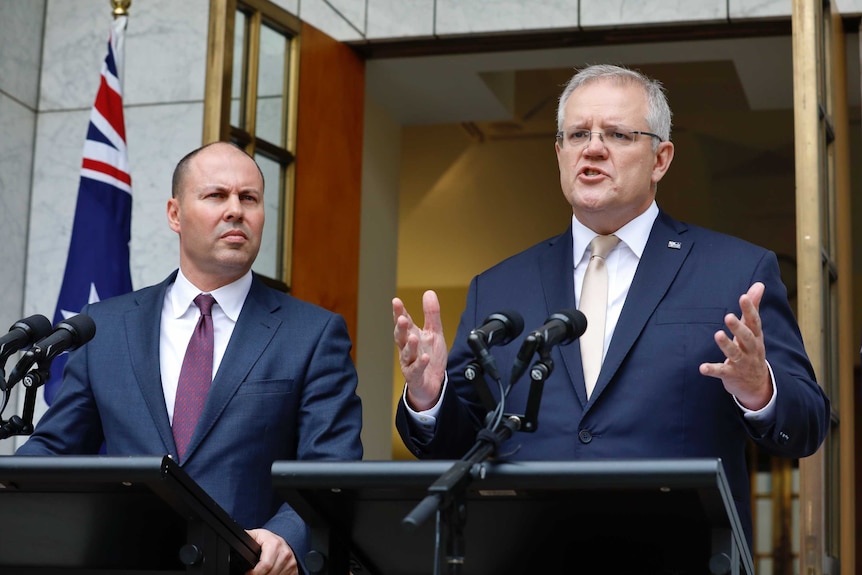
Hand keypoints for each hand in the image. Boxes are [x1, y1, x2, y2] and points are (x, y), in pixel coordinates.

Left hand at [244, 528, 296, 574]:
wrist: (279, 541)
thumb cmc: (266, 539)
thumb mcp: (255, 535)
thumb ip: (246, 537)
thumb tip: (235, 543)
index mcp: (275, 544)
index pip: (265, 565)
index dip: (254, 573)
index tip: (248, 574)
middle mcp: (285, 553)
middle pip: (271, 573)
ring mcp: (291, 562)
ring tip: (261, 573)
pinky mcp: (294, 569)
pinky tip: (269, 574)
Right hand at [393, 290, 447, 410]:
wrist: (432, 384)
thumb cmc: (430, 357)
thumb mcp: (434, 333)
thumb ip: (431, 314)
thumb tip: (429, 292)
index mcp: (411, 336)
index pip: (404, 322)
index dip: (399, 312)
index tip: (396, 301)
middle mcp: (407, 348)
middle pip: (400, 337)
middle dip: (400, 328)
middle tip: (402, 318)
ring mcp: (409, 363)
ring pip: (406, 353)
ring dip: (410, 345)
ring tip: (413, 337)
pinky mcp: (415, 376)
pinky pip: (416, 370)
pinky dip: (420, 364)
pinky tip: (425, 358)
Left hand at [699, 282, 772, 409]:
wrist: (758, 385)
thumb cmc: (752, 350)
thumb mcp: (754, 330)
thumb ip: (753, 307)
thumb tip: (759, 284)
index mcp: (756, 337)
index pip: (754, 321)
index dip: (749, 309)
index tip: (743, 297)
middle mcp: (751, 350)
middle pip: (747, 338)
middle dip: (738, 327)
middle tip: (728, 316)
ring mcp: (742, 363)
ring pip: (735, 354)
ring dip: (726, 345)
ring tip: (717, 334)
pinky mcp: (731, 375)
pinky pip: (721, 372)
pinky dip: (712, 369)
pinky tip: (702, 368)